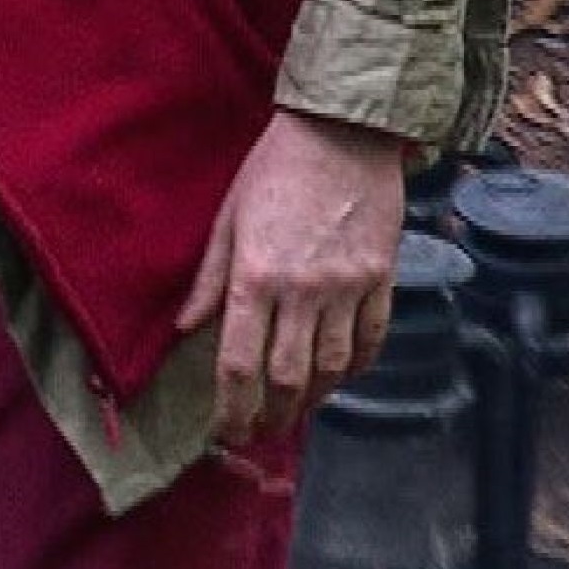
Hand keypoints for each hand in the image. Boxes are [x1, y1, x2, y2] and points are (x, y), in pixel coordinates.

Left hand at [179, 108, 406, 445]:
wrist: (342, 134)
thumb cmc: (273, 170)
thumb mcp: (227, 218)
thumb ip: (209, 280)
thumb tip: (185, 329)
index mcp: (254, 276)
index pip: (239, 363)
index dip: (231, 409)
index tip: (224, 432)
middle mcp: (303, 290)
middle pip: (289, 377)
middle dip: (272, 416)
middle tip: (259, 434)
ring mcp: (348, 286)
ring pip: (335, 366)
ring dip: (314, 399)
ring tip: (296, 412)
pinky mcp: (383, 278)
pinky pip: (373, 338)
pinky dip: (357, 366)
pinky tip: (340, 378)